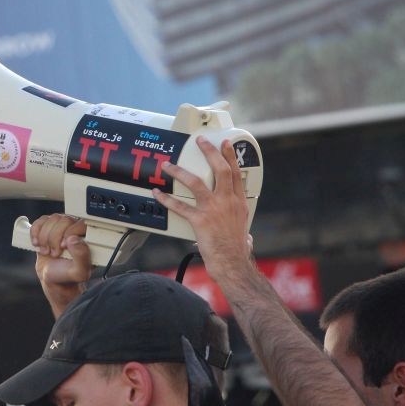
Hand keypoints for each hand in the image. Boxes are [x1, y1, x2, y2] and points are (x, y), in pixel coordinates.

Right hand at [30, 213, 90, 317]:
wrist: (53, 279)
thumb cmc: (68, 276)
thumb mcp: (79, 272)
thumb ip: (82, 257)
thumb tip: (75, 239)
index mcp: (88, 238)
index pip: (80, 223)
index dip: (69, 233)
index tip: (63, 247)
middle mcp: (75, 229)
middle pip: (63, 220)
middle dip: (54, 238)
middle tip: (54, 253)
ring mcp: (61, 227)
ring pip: (51, 219)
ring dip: (44, 237)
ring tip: (46, 251)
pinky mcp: (48, 228)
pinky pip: (40, 221)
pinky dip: (35, 232)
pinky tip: (37, 244)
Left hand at [152, 137, 251, 276]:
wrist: (232, 264)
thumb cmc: (236, 252)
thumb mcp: (245, 235)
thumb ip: (243, 231)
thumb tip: (247, 238)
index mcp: (239, 203)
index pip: (236, 173)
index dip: (230, 156)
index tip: (226, 144)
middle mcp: (228, 202)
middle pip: (220, 169)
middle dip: (210, 152)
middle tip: (200, 141)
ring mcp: (214, 210)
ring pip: (196, 182)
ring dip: (180, 172)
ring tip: (168, 165)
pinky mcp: (200, 220)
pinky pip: (180, 206)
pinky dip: (166, 199)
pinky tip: (157, 194)